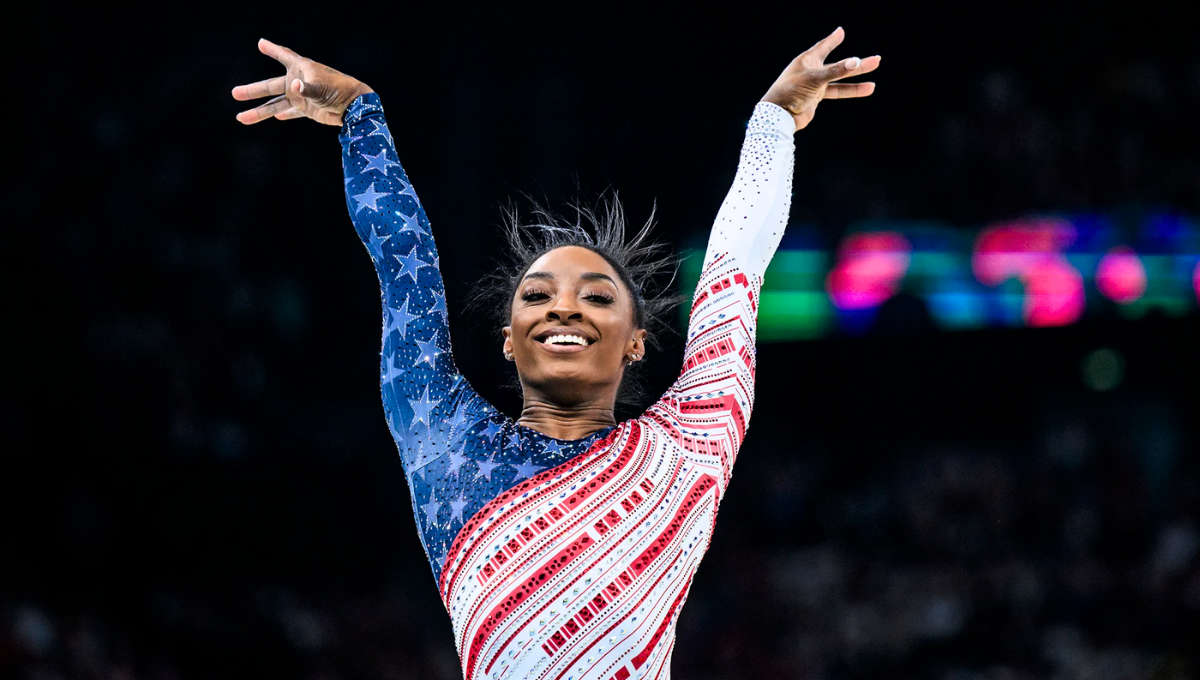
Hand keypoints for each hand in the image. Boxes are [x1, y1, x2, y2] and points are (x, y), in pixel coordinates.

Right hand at [232, 39, 372, 125]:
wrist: (354, 108)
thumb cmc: (339, 91)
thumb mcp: (321, 88)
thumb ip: (307, 88)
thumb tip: (294, 87)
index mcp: (301, 69)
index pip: (284, 56)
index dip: (273, 50)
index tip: (261, 43)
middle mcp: (298, 81)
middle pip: (270, 86)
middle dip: (253, 90)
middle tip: (234, 93)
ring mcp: (302, 96)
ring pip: (275, 104)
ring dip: (259, 111)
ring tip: (241, 117)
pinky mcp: (308, 109)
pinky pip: (292, 112)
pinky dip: (284, 115)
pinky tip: (274, 117)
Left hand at [761, 28, 879, 130]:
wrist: (780, 116)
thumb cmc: (791, 92)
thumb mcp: (815, 78)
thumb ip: (835, 71)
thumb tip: (855, 62)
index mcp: (807, 60)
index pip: (823, 46)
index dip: (833, 39)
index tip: (841, 32)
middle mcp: (812, 71)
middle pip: (838, 65)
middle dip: (856, 64)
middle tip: (876, 60)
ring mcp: (814, 85)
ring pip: (840, 80)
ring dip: (856, 80)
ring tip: (874, 83)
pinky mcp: (816, 98)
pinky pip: (837, 92)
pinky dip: (851, 91)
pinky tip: (866, 89)